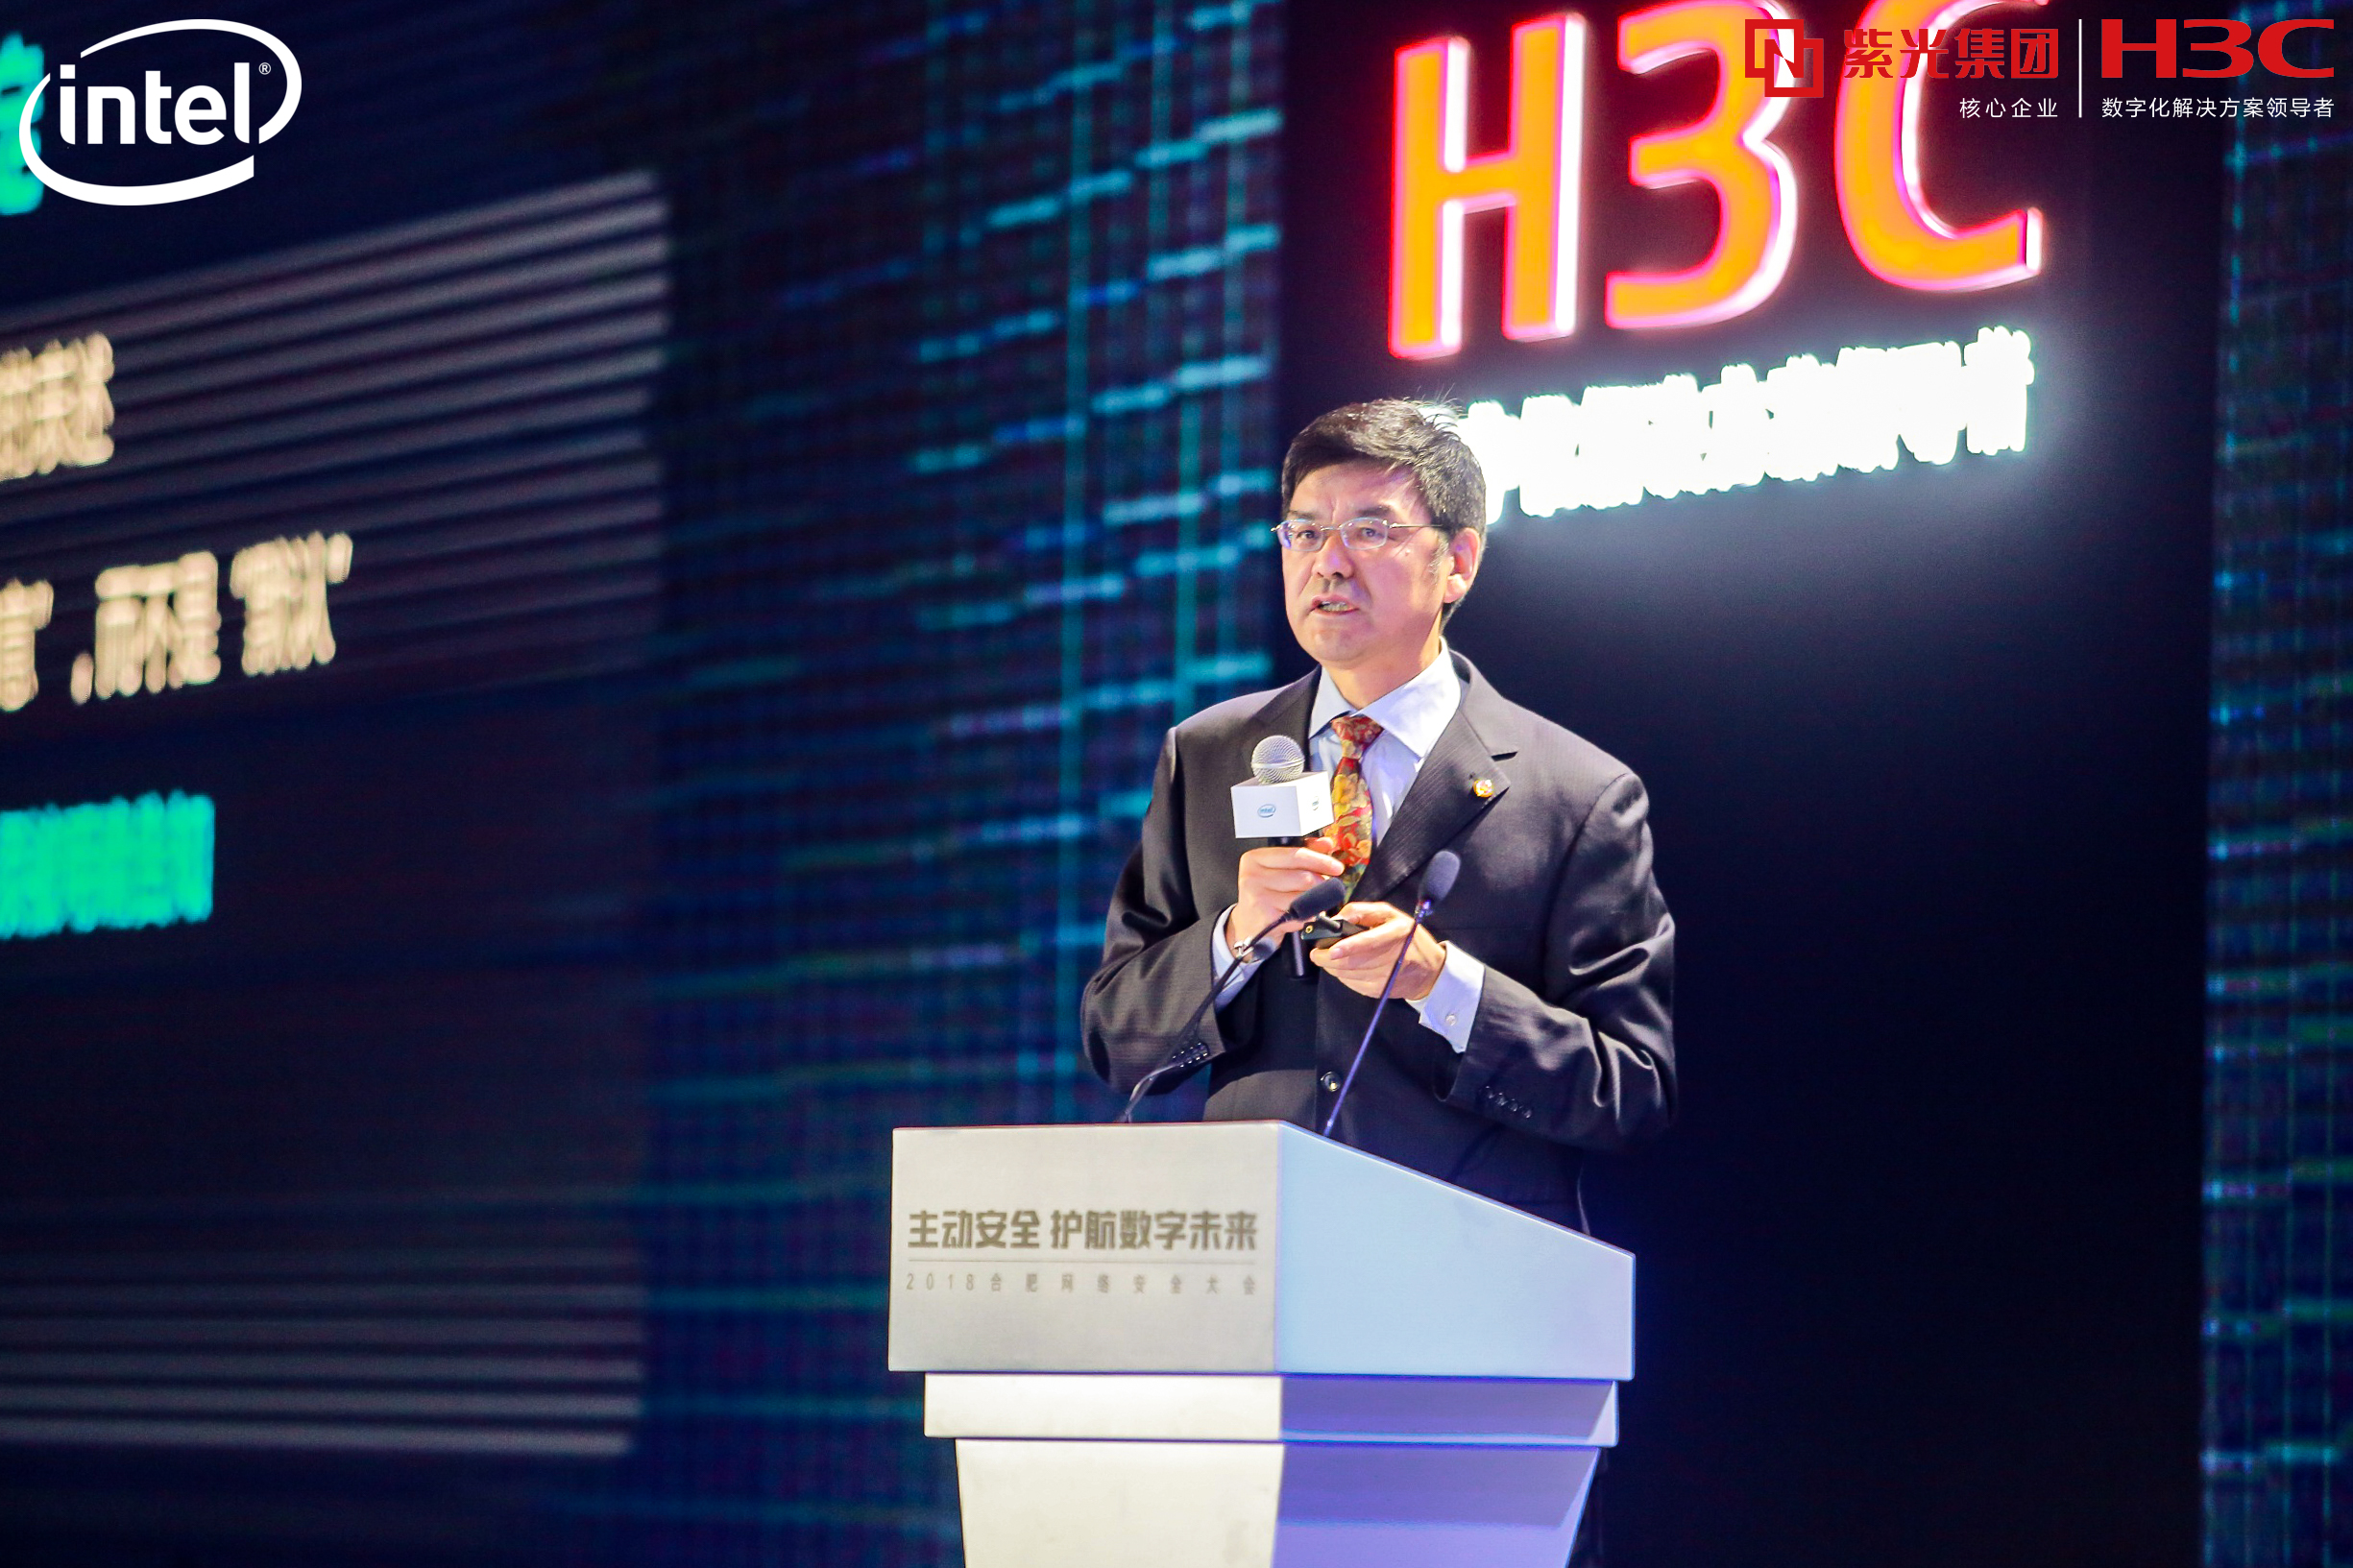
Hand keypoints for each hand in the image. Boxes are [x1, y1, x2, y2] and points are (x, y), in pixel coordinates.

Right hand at [1232, 836, 1344, 951]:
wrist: (1250, 924)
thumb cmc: (1267, 894)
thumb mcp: (1279, 870)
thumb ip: (1302, 854)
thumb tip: (1325, 844)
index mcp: (1255, 858)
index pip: (1295, 855)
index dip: (1319, 860)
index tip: (1336, 866)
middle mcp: (1253, 876)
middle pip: (1302, 877)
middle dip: (1320, 883)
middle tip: (1326, 887)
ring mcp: (1258, 897)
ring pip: (1303, 896)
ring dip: (1314, 901)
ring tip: (1309, 902)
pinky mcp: (1267, 916)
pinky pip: (1300, 914)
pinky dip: (1306, 915)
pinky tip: (1300, 914)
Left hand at [1309, 901, 1445, 1001]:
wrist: (1429, 971)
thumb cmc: (1407, 937)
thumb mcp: (1390, 915)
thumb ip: (1362, 911)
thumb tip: (1336, 919)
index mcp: (1397, 933)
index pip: (1371, 942)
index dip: (1349, 947)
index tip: (1331, 950)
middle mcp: (1393, 958)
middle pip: (1352, 962)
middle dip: (1328, 959)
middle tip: (1316, 953)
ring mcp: (1386, 978)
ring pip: (1348, 975)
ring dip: (1332, 967)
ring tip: (1327, 958)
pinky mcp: (1380, 991)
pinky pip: (1352, 984)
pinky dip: (1342, 975)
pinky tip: (1342, 968)